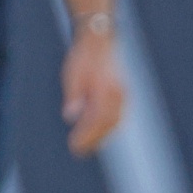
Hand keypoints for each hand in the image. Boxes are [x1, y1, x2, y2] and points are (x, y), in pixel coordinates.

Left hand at [62, 30, 125, 154]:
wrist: (99, 41)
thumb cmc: (83, 57)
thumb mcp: (72, 75)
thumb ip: (74, 96)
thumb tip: (71, 117)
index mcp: (105, 90)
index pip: (96, 119)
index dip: (86, 135)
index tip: (74, 146)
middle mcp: (117, 94)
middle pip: (106, 124)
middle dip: (93, 140)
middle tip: (78, 151)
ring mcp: (122, 95)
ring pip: (114, 122)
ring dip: (101, 136)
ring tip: (86, 145)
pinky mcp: (122, 94)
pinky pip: (116, 116)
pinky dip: (107, 127)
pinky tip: (97, 132)